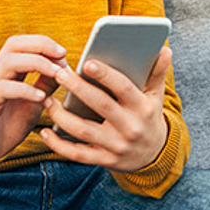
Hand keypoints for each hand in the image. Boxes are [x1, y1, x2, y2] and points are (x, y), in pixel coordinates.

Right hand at [0, 35, 66, 162]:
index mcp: (8, 70)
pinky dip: (24, 89)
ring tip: (56, 74)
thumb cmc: (11, 123)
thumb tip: (66, 68)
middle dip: (40, 45)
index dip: (43, 43)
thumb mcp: (35, 101)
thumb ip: (46, 83)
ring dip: (37, 64)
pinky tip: (41, 98)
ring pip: (8, 62)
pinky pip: (3, 88)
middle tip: (61, 54)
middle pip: (13, 44)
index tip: (63, 53)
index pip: (22, 43)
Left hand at [40, 47, 171, 172]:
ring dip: (62, 116)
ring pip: (84, 131)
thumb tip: (164, 48)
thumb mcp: (155, 96)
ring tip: (47, 100)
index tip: (87, 62)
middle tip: (59, 74)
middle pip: (100, 105)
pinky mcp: (105, 160)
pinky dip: (59, 145)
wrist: (154, 155)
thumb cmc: (148, 116)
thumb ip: (157, 72)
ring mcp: (116, 146)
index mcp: (142, 107)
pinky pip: (78, 154)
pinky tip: (45, 132)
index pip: (123, 88)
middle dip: (78, 89)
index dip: (106, 75)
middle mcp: (130, 127)